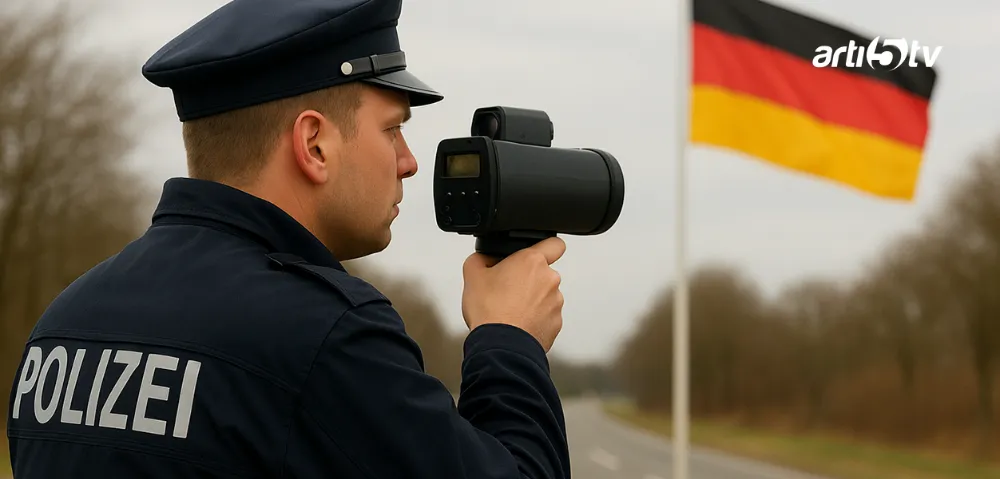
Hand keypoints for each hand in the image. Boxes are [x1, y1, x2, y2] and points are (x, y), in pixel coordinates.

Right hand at [461, 237, 566, 351]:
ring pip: (546, 295)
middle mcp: (549, 279)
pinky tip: (517, 323)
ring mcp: (555, 303)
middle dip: (529, 279)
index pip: (554, 244)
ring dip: (532, 300)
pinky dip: (535, 318)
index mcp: (532, 261)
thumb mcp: (472, 274)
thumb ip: (481, 258)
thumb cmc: (489, 311)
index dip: (546, 246)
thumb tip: (486, 258)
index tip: (536, 253)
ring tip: (510, 310)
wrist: (500, 346)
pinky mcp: (556, 323)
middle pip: (544, 273)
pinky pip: (546, 316)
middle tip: (508, 289)